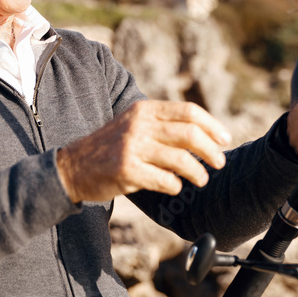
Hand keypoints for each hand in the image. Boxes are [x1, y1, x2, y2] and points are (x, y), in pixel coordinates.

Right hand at [55, 101, 231, 202]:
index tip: (225, 139)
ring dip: (198, 172)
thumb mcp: (133, 124)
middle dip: (211, 150)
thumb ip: (162, 124)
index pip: (188, 112)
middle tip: (219, 163)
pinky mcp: (126, 170)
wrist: (72, 167)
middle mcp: (139, 125)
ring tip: (201, 179)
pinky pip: (165, 180)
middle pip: (189, 133)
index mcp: (144, 109)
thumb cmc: (110, 147)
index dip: (212, 126)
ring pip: (181, 159)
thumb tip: (203, 134)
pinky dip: (176, 186)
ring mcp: (132, 147)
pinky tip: (174, 187)